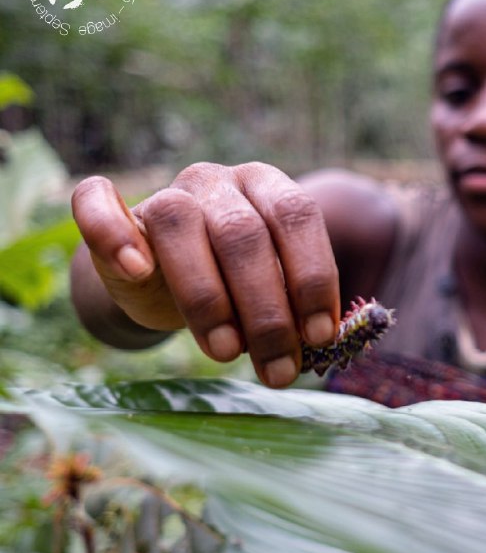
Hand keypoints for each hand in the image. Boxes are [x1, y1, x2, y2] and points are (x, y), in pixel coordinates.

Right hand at [71, 162, 340, 386]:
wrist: (165, 278)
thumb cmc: (232, 285)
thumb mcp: (270, 290)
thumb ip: (290, 304)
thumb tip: (314, 344)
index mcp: (269, 189)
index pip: (298, 217)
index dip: (312, 276)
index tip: (320, 336)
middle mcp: (220, 182)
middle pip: (244, 234)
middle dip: (267, 310)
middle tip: (279, 369)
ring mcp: (168, 193)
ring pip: (181, 224)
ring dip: (208, 297)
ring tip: (227, 353)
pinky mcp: (116, 212)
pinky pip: (97, 201)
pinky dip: (113, 232)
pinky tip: (137, 270)